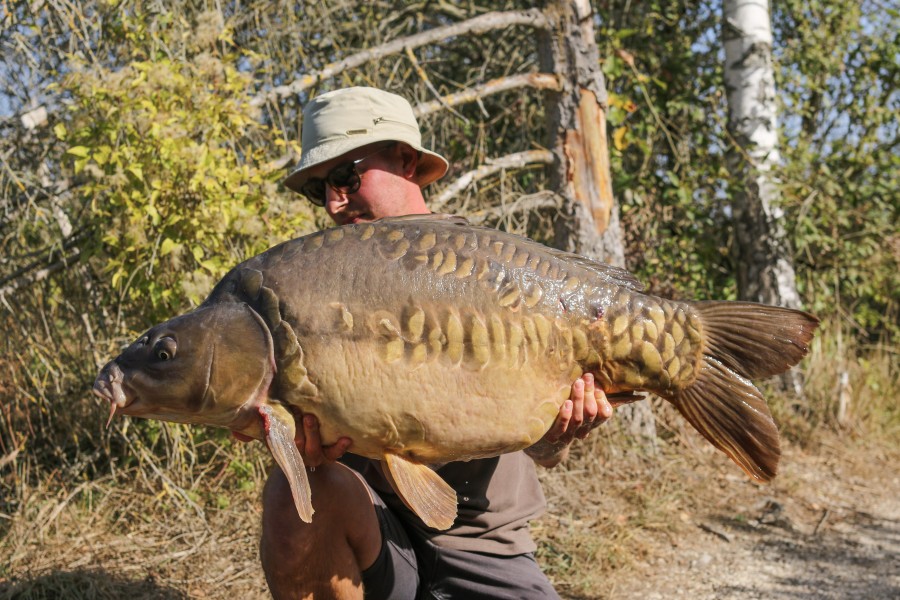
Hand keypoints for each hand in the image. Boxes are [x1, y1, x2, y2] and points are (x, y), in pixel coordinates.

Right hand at [231, 411, 351, 468]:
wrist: (310, 447)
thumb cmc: (289, 428)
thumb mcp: (272, 427)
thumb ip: (252, 429)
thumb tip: (235, 432)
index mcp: (281, 447)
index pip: (274, 443)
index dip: (271, 433)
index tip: (267, 416)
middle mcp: (297, 453)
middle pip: (296, 446)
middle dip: (299, 431)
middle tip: (302, 414)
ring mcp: (313, 455)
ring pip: (314, 451)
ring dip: (313, 435)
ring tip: (312, 419)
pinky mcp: (329, 455)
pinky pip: (334, 455)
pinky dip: (340, 448)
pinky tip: (346, 438)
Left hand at [545, 373, 612, 444]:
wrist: (543, 439)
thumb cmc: (562, 412)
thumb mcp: (576, 402)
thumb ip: (585, 392)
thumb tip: (589, 374)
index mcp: (592, 422)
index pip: (604, 413)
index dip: (601, 397)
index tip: (595, 381)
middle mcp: (583, 430)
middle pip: (591, 412)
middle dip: (589, 393)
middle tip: (586, 377)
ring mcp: (569, 435)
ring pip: (578, 418)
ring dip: (579, 399)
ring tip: (578, 384)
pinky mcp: (554, 437)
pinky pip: (562, 428)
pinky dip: (565, 415)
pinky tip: (566, 403)